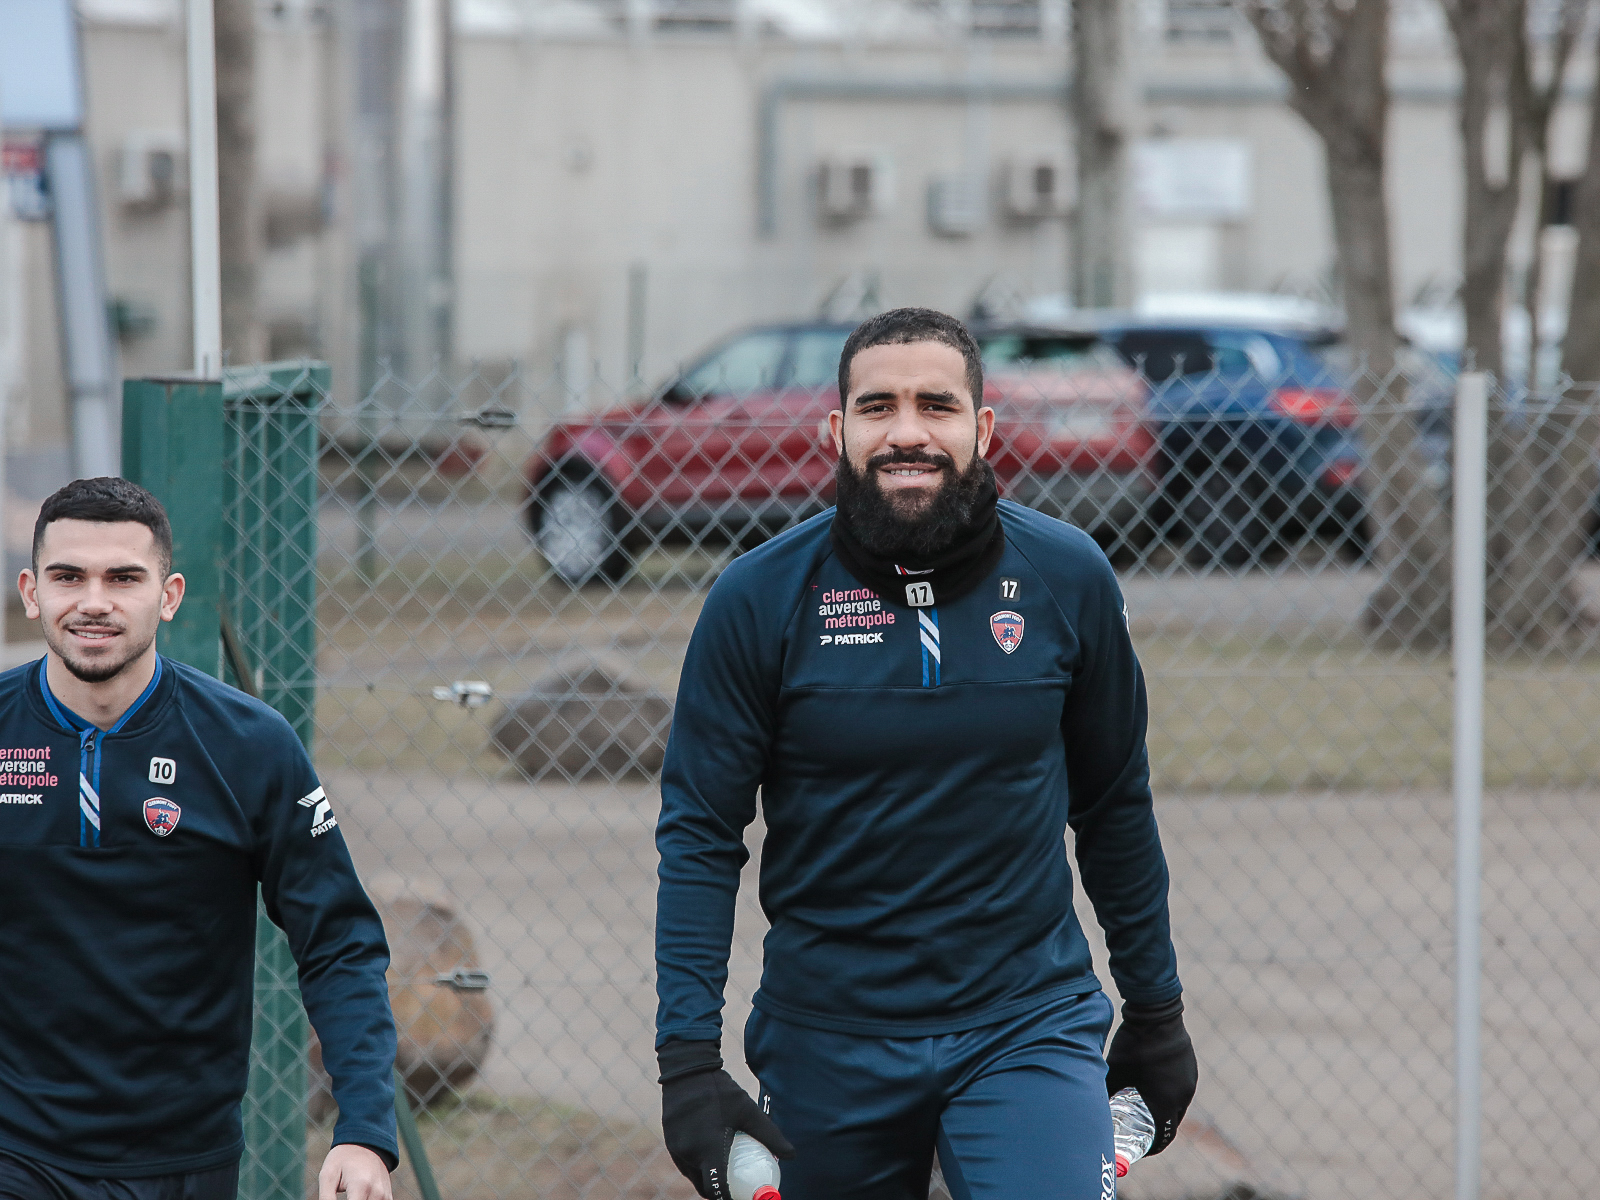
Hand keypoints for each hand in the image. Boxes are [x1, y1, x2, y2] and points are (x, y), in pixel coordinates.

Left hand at [318, 1144, 392, 1199]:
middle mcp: (377, 1193)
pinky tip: (356, 1197)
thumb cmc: (343, 1159)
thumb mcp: (328, 1175)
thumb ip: (326, 1198)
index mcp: (362, 1186)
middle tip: (344, 1196)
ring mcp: (385, 1196)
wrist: (367, 1143)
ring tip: (349, 1195)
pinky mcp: (388, 1198)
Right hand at [659, 1040, 793, 1198]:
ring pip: (693, 1174)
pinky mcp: (670, 1141)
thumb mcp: (748, 1111)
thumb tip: (792, 1155)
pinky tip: (710, 1152)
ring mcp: (676, 1148)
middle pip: (704, 1186)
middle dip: (719, 1191)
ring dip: (707, 1176)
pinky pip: (685, 1162)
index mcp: (708, 1147)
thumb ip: (769, 1135)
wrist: (688, 1069)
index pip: (716, 1188)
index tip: (742, 1195)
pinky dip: (698, 1164)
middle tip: (737, 1185)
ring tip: (725, 1167)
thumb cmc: (721, 1091)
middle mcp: (689, 1152)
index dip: (728, 1196)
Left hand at [1105, 997, 1197, 1155]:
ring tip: (1144, 1107)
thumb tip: (1097, 1106)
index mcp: (1164, 1102)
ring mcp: (1189, 1082)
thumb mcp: (1115, 1071)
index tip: (1138, 1148)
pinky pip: (1180, 1090)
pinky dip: (1168, 1094)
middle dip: (1156, 1131)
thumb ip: (1108, 1092)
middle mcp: (1182, 1096)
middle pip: (1170, 1125)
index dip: (1150, 1147)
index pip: (1162, 1137)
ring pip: (1176, 1107)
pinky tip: (1152, 1084)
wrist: (1156, 1014)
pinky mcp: (1190, 1068)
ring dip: (1163, 1111)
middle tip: (1139, 1131)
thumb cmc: (1132, 1045)